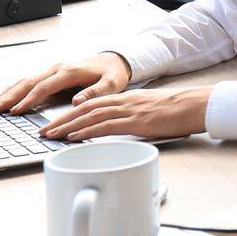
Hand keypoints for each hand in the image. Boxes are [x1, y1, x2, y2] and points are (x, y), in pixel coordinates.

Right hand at [0, 52, 132, 114]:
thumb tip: (77, 102)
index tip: (16, 111)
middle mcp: (58, 69)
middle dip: (10, 96)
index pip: (44, 87)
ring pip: (25, 81)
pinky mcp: (51, 75)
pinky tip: (4, 98)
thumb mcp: (111, 84)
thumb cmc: (112, 73)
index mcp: (70, 72)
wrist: (114, 60)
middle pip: (28, 83)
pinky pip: (30, 82)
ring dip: (8, 93)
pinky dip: (15, 89)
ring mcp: (53, 71)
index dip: (29, 99)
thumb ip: (94, 92)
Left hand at [37, 87, 210, 142]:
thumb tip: (118, 129)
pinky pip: (105, 126)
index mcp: (124, 99)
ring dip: (66, 126)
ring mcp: (127, 111)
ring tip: (50, 135)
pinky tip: (74, 136)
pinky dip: (86, 131)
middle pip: (83, 109)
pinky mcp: (135, 122)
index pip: (89, 104)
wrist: (194, 105)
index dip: (69, 114)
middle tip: (42, 131)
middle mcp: (122, 102)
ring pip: (89, 116)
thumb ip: (131, 117)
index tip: (54, 123)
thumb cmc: (176, 111)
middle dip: (60, 120)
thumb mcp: (148, 110)